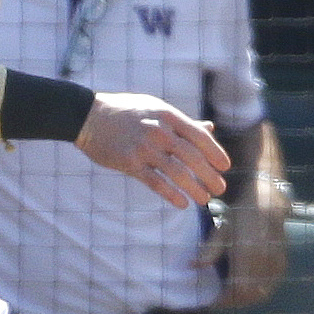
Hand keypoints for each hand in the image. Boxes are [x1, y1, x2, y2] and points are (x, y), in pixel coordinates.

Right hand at [73, 92, 232, 207]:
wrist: (88, 116)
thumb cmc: (126, 111)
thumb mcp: (156, 109)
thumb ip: (182, 122)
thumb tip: (209, 128)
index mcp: (168, 116)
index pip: (199, 136)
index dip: (215, 153)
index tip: (225, 167)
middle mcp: (158, 131)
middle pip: (192, 157)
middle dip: (209, 175)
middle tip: (220, 189)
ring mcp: (143, 148)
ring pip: (176, 173)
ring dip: (194, 189)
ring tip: (204, 200)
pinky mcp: (128, 163)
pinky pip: (154, 182)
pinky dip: (170, 194)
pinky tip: (181, 203)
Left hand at [209, 197, 288, 309]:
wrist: (267, 203)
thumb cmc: (240, 216)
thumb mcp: (222, 230)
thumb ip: (209, 250)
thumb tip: (192, 266)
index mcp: (247, 253)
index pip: (237, 289)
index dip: (225, 300)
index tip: (212, 302)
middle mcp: (264, 260)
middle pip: (250, 295)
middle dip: (233, 303)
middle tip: (219, 302)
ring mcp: (275, 263)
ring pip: (261, 294)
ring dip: (245, 300)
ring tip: (231, 298)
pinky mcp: (282, 263)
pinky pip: (270, 286)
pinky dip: (257, 293)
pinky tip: (245, 290)